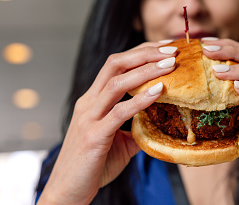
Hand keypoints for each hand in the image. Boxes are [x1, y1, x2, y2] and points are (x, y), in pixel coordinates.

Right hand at [38, 42, 176, 204]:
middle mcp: (89, 102)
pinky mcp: (93, 136)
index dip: (141, 52)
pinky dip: (140, 100)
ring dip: (146, 71)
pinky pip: (118, 113)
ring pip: (116, 83)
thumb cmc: (92, 165)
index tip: (164, 47)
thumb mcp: (118, 139)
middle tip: (171, 50)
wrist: (67, 192)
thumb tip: (161, 119)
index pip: (116, 64)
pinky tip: (159, 92)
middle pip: (115, 64)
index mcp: (93, 100)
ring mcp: (89, 117)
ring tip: (170, 64)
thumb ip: (135, 125)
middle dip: (144, 53)